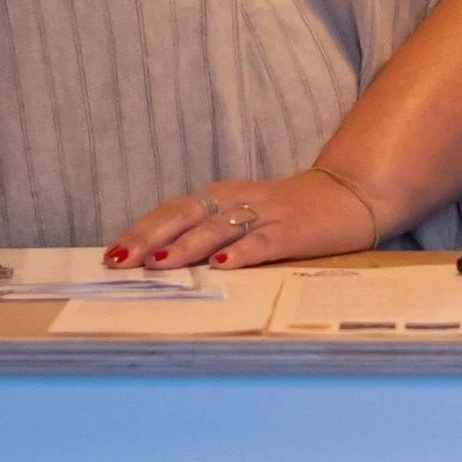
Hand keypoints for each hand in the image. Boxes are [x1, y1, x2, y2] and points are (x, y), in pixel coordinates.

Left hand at [105, 168, 386, 271]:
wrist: (350, 195)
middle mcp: (236, 201)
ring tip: (158, 263)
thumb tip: (160, 265)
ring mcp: (266, 215)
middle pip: (184, 215)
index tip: (111, 254)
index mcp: (220, 196)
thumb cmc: (288, 213)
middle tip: (120, 261)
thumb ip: (208, 234)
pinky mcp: (293, 231)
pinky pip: (263, 242)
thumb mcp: (243, 217)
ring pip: (218, 228)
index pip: (171, 211)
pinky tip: (222, 266)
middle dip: (150, 238)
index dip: (141, 230)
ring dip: (187, 246)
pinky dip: (241, 253)